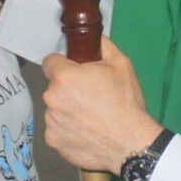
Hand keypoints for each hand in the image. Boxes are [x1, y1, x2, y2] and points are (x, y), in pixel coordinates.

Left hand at [42, 37, 161, 173]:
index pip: (50, 62)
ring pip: (55, 109)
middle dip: (68, 89)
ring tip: (91, 116)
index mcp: (64, 77)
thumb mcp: (121, 63)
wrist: (130, 142)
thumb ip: (101, 45)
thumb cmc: (125, 103)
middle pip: (54, 87)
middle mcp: (52, 98)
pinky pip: (57, 129)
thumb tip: (93, 39)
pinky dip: (68, 129)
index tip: (74, 72)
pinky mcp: (54, 141)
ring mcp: (51, 122)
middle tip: (90, 96)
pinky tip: (86, 131)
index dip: (63, 65)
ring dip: (67, 110)